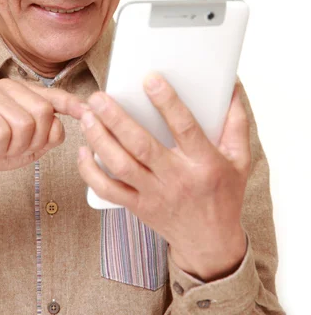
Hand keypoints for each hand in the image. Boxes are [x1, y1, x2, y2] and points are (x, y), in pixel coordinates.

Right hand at [0, 79, 82, 196]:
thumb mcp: (30, 144)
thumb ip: (49, 134)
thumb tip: (64, 123)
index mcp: (24, 92)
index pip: (54, 95)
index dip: (72, 104)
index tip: (88, 112)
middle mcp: (8, 87)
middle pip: (42, 112)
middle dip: (35, 139)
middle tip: (17, 146)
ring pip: (23, 124)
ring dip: (14, 146)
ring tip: (0, 145)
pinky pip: (2, 133)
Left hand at [76, 74, 250, 281]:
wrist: (210, 243)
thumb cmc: (224, 194)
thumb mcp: (239, 159)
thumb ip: (235, 122)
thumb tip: (232, 87)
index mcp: (204, 163)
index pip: (184, 128)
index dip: (167, 102)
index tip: (150, 79)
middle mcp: (177, 179)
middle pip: (142, 146)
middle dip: (117, 119)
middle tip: (99, 97)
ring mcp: (154, 194)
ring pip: (121, 166)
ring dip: (100, 140)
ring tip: (87, 116)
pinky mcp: (138, 206)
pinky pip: (109, 190)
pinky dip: (91, 172)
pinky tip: (83, 151)